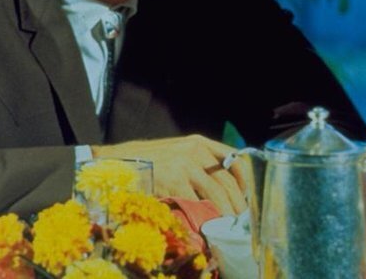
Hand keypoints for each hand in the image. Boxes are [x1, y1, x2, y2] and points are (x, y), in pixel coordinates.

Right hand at [91, 134, 246, 214]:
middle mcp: (196, 151)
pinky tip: (207, 223)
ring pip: (217, 191)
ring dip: (227, 210)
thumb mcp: (178, 151)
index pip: (234, 158)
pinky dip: (205, 214)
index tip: (247, 195)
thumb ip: (199, 162)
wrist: (118, 162)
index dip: (244, 179)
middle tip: (241, 216)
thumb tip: (221, 185)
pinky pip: (197, 201)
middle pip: (228, 179)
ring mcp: (185, 165)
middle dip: (238, 201)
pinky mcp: (174, 181)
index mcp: (199, 142)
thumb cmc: (149, 160)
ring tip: (230, 223)